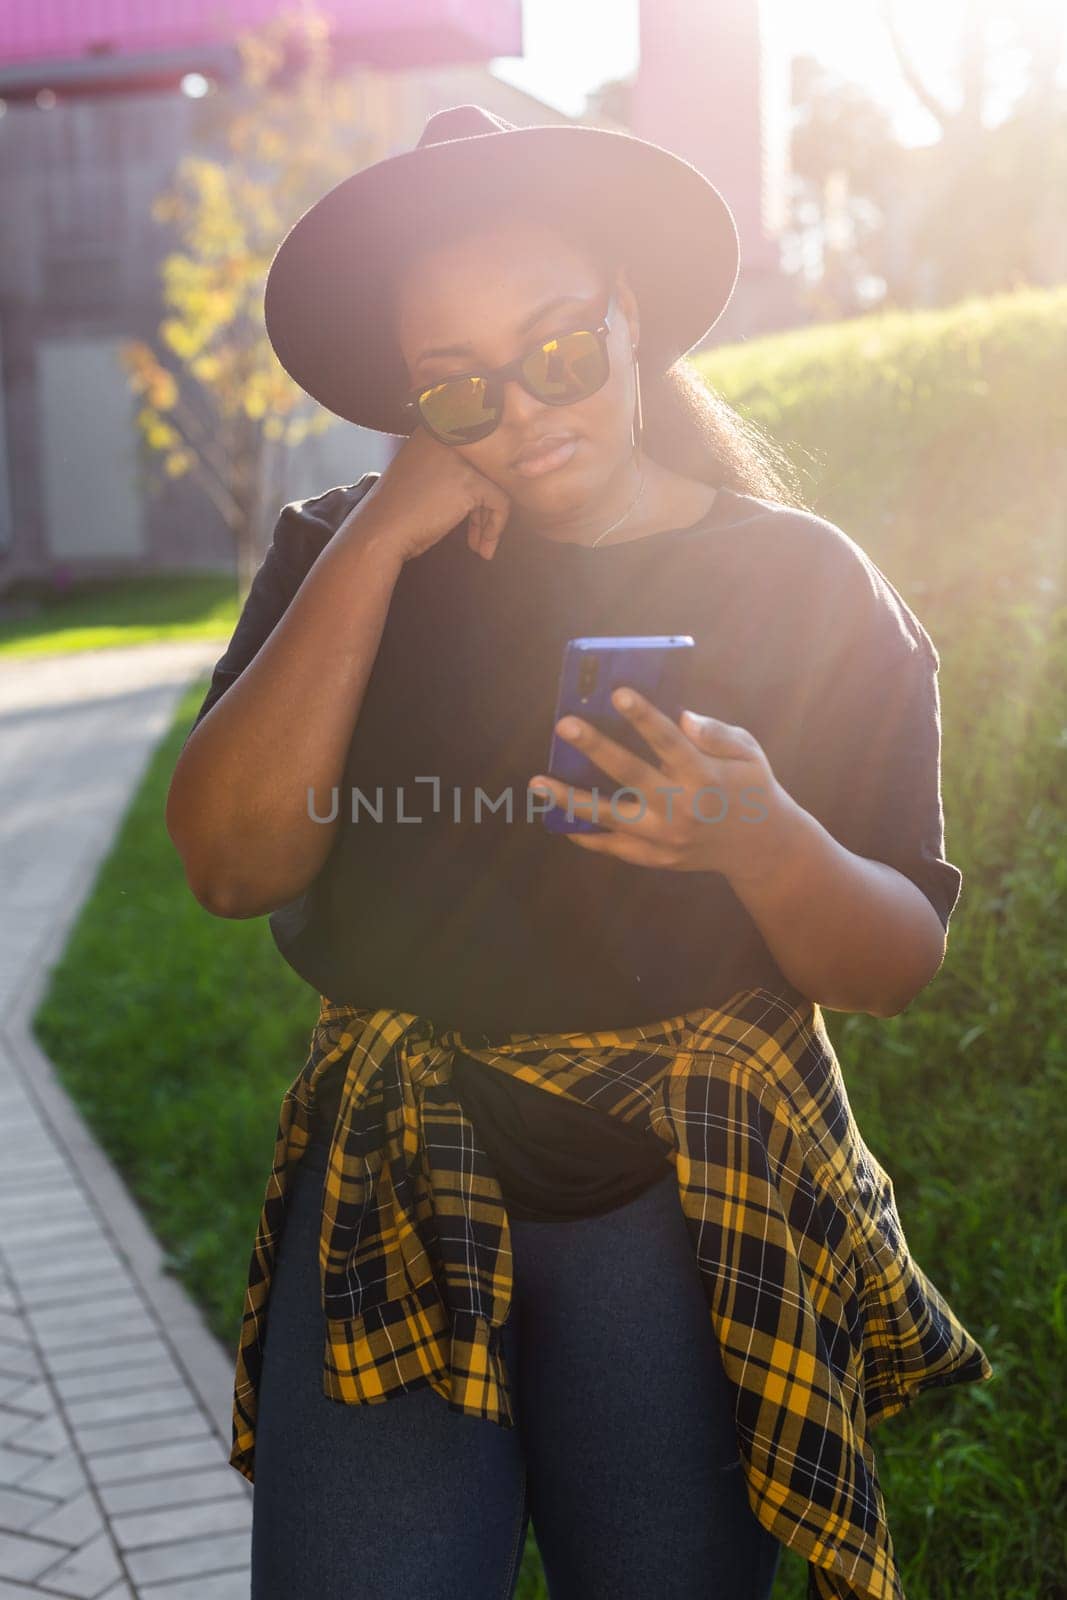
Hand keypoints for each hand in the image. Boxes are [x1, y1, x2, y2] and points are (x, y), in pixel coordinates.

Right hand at [343, 425, 513, 564]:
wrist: (380, 531)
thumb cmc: (396, 511)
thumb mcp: (420, 474)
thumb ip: (446, 466)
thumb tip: (481, 480)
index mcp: (434, 429)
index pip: (474, 453)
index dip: (476, 487)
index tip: (472, 514)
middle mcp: (449, 436)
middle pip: (487, 469)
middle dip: (485, 505)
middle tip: (480, 533)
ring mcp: (460, 457)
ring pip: (496, 485)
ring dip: (490, 519)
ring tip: (482, 545)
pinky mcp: (470, 481)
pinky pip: (501, 502)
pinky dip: (495, 527)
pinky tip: (482, 546)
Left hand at [527, 687, 798, 883]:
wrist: (761, 848)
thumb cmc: (750, 787)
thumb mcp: (748, 752)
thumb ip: (717, 732)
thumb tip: (682, 716)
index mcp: (706, 776)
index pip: (669, 741)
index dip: (643, 716)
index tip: (617, 692)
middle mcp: (683, 808)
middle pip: (631, 776)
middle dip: (596, 748)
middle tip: (564, 724)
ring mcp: (667, 838)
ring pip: (610, 817)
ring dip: (570, 799)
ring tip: (537, 783)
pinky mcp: (658, 858)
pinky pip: (614, 848)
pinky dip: (586, 836)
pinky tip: (559, 820)